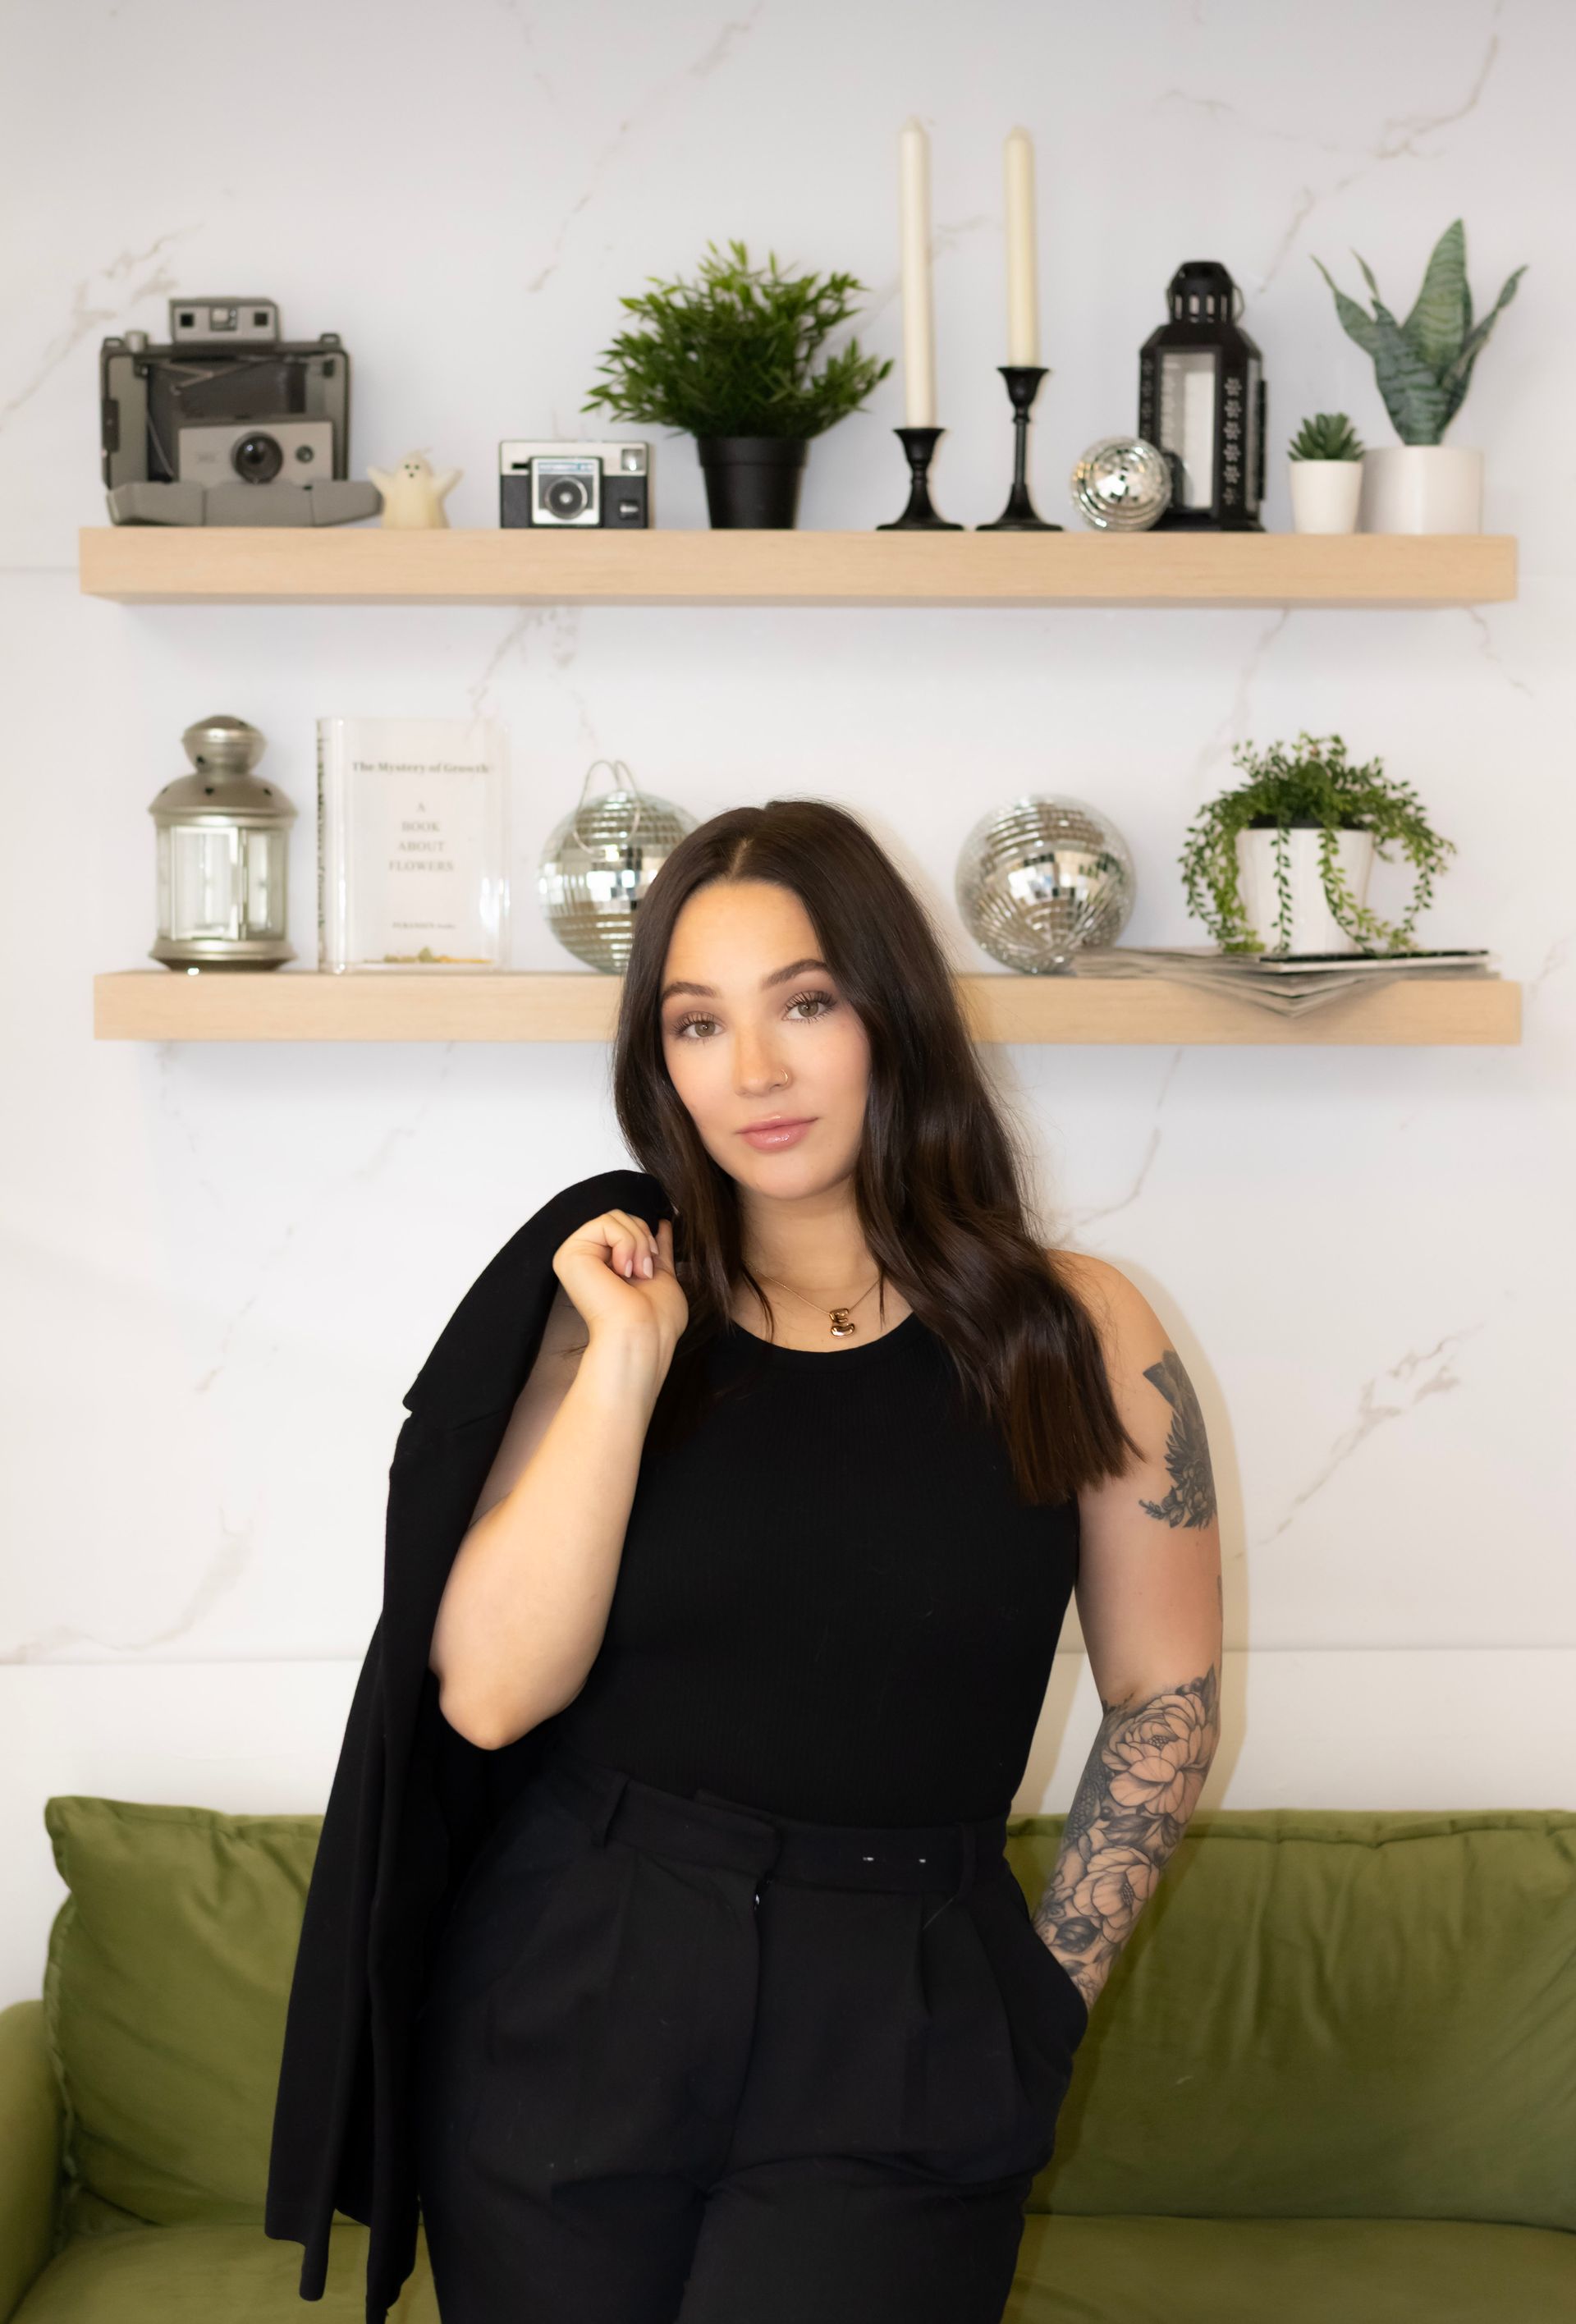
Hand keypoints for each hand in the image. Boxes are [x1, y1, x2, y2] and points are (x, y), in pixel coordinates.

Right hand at [551, 1209, 686, 1364]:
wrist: (643, 1335)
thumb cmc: (656, 1318)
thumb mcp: (662, 1273)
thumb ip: (655, 1248)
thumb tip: (661, 1224)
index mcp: (604, 1264)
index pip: (625, 1228)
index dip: (646, 1237)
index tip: (655, 1261)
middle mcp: (586, 1259)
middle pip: (620, 1216)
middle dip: (643, 1239)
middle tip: (644, 1272)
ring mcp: (575, 1255)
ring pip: (614, 1216)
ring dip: (637, 1244)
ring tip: (637, 1273)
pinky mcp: (570, 1254)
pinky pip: (606, 1222)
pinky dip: (626, 1243)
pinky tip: (623, 1271)